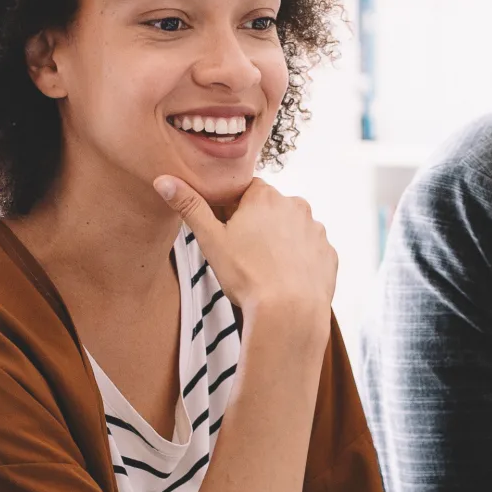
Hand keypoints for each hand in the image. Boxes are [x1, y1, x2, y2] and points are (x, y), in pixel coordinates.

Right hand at [154, 176, 335, 333]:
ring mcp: (317, 230)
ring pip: (292, 230)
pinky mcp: (329, 254)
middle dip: (259, 226)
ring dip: (281, 243)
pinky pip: (310, 252)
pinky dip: (300, 262)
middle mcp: (296, 205)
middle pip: (271, 209)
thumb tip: (163, 180)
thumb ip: (190, 207)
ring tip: (267, 270)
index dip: (235, 212)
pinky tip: (287, 280)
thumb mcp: (211, 240)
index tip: (230, 234)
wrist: (289, 312)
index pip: (246, 192)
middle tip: (246, 256)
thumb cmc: (247, 275)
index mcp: (266, 196)